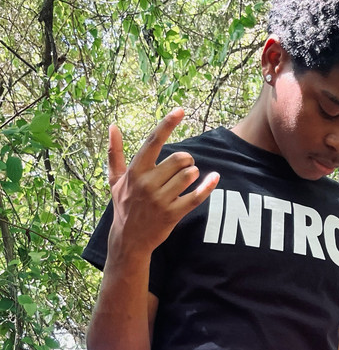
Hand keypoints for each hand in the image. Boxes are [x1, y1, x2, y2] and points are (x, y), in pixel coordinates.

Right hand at [107, 108, 219, 257]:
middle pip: (180, 159)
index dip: (167, 124)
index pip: (153, 141)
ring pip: (190, 175)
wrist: (128, 239)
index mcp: (135, 172)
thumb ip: (114, 153)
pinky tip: (215, 178)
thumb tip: (112, 127)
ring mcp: (161, 200)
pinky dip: (208, 186)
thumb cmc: (123, 205)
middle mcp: (147, 184)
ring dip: (193, 173)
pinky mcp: (173, 214)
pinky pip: (196, 196)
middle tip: (184, 166)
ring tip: (187, 178)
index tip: (180, 110)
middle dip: (187, 160)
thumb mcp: (115, 180)